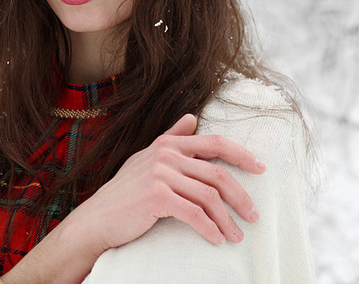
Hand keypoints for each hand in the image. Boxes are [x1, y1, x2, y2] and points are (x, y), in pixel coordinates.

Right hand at [65, 114, 264, 255]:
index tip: (261, 168)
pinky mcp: (157, 197)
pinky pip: (194, 214)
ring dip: (227, 220)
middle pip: (218, 173)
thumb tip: (192, 117)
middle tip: (253, 215)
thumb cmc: (125, 192)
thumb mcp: (147, 158)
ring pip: (209, 196)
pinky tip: (217, 240)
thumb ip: (171, 137)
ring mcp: (161, 174)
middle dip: (241, 196)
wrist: (97, 218)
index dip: (242, 154)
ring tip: (237, 235)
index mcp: (169, 143)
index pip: (215, 143)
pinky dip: (209, 229)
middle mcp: (166, 154)